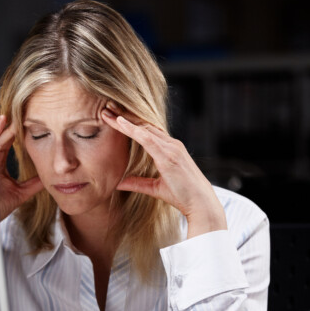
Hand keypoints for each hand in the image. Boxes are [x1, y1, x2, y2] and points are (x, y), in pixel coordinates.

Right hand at [0, 115, 42, 220]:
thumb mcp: (20, 193)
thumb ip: (33, 184)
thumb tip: (49, 177)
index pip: (7, 145)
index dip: (16, 135)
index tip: (28, 125)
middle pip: (2, 139)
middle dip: (11, 127)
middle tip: (23, 115)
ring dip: (6, 127)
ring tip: (15, 115)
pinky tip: (3, 123)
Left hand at [101, 103, 225, 238]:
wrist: (201, 203)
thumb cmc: (183, 196)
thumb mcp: (156, 188)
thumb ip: (138, 183)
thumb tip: (118, 184)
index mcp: (171, 149)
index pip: (148, 131)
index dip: (132, 123)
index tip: (115, 116)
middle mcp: (172, 144)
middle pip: (145, 125)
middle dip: (126, 115)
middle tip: (108, 107)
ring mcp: (172, 148)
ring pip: (144, 128)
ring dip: (125, 119)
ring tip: (108, 111)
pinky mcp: (169, 155)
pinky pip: (147, 138)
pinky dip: (133, 129)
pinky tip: (120, 123)